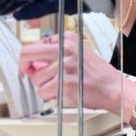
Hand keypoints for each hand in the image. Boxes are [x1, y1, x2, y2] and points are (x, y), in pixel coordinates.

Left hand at [20, 32, 135, 115]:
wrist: (112, 88)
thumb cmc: (98, 73)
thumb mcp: (80, 53)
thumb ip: (58, 54)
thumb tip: (36, 63)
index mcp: (68, 39)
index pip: (36, 44)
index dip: (31, 57)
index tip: (31, 65)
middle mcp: (65, 49)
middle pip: (27, 54)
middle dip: (23, 66)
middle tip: (26, 73)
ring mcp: (64, 67)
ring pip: (36, 79)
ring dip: (44, 86)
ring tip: (60, 86)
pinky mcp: (63, 84)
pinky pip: (44, 93)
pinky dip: (50, 97)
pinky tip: (64, 93)